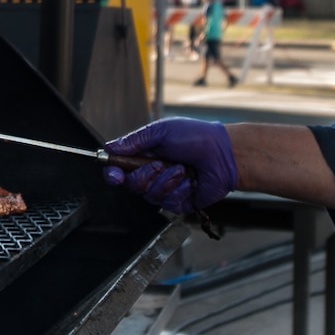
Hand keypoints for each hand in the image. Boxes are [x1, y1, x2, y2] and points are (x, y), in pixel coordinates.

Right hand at [102, 119, 237, 214]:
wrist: (223, 154)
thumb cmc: (196, 137)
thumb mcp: (162, 131)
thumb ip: (135, 140)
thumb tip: (110, 147)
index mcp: (144, 155)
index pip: (118, 169)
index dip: (113, 174)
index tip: (116, 174)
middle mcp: (151, 174)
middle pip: (131, 186)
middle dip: (145, 175)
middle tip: (161, 163)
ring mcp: (164, 189)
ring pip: (150, 195)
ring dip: (167, 180)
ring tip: (182, 169)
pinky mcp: (178, 202)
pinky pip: (169, 203)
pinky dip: (180, 189)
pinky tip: (191, 180)